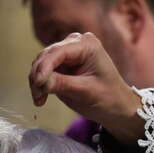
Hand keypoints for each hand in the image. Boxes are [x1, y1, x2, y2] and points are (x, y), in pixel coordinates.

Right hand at [29, 32, 143, 143]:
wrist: (116, 107)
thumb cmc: (108, 98)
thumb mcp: (86, 92)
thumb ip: (62, 84)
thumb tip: (40, 82)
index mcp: (87, 45)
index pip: (58, 52)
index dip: (45, 67)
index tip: (38, 83)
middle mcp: (76, 44)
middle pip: (47, 56)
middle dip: (38, 76)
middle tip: (37, 97)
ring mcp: (68, 53)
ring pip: (41, 63)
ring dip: (36, 81)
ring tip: (39, 100)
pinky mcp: (62, 65)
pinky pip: (44, 71)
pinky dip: (40, 84)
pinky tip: (41, 98)